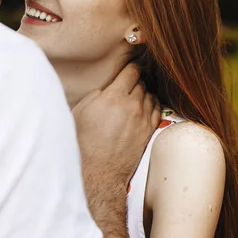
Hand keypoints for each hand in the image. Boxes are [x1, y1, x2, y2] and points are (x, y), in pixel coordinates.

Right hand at [73, 64, 160, 186]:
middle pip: (141, 83)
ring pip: (150, 95)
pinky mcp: (149, 130)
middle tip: (130, 81)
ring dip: (144, 92)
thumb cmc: (84, 142)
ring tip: (137, 93)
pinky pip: (157, 109)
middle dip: (135, 80)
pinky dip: (153, 103)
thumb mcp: (80, 111)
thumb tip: (107, 90)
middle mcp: (132, 105)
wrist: (98, 171)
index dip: (131, 67)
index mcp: (113, 97)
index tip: (130, 67)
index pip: (130, 72)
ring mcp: (143, 118)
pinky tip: (146, 104)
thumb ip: (96, 95)